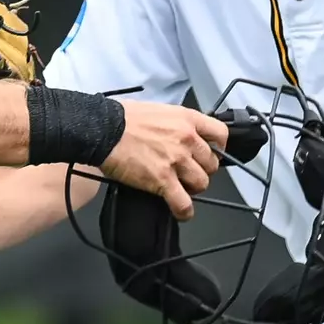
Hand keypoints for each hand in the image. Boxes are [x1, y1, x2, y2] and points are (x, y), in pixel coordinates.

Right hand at [100, 102, 226, 219]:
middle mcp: (186, 139)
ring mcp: (176, 160)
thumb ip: (175, 124)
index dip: (218, 148)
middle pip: (211, 163)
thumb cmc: (123, 117)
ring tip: (180, 189)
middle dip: (201, 170)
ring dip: (192, 188)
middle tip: (187, 173)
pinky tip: (180, 212)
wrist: (103, 129)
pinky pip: (183, 203)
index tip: (210, 153)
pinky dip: (184, 211)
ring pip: (201, 183)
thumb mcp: (158, 111)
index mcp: (186, 119)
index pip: (220, 134)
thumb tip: (179, 137)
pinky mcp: (162, 180)